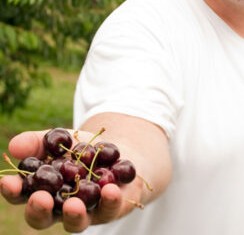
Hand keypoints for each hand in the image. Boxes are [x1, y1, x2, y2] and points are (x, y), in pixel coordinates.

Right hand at [0, 130, 143, 232]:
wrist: (117, 151)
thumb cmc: (80, 148)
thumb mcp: (59, 139)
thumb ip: (37, 142)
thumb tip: (14, 146)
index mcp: (42, 190)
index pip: (22, 196)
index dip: (14, 191)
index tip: (9, 182)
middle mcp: (60, 207)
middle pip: (43, 218)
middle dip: (40, 210)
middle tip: (41, 199)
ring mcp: (85, 212)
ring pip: (75, 222)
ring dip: (74, 214)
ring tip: (74, 204)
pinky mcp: (110, 209)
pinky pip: (110, 208)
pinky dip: (109, 200)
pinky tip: (110, 189)